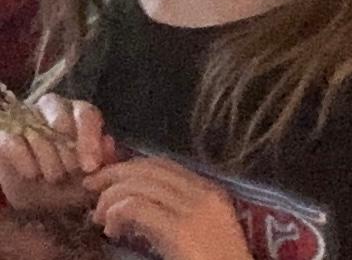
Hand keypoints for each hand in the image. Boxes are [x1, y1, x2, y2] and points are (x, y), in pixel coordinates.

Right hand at [0, 92, 115, 209]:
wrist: (31, 196)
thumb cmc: (65, 183)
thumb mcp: (86, 179)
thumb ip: (102, 161)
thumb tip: (109, 143)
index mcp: (78, 115)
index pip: (86, 113)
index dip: (89, 138)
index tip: (90, 166)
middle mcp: (54, 109)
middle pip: (62, 117)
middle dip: (67, 151)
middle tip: (69, 173)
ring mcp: (27, 118)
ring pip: (39, 130)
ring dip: (48, 159)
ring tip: (52, 178)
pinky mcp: (5, 134)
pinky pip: (13, 141)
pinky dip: (24, 159)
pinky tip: (31, 174)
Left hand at [84, 156, 252, 259]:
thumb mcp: (197, 236)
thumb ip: (173, 215)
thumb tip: (135, 202)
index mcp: (211, 193)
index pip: (164, 165)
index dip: (131, 166)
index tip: (108, 178)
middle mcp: (204, 194)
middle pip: (150, 168)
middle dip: (116, 173)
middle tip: (91, 186)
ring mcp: (195, 211)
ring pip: (141, 184)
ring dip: (112, 196)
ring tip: (99, 216)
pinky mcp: (182, 232)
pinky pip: (139, 207)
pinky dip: (118, 212)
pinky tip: (111, 228)